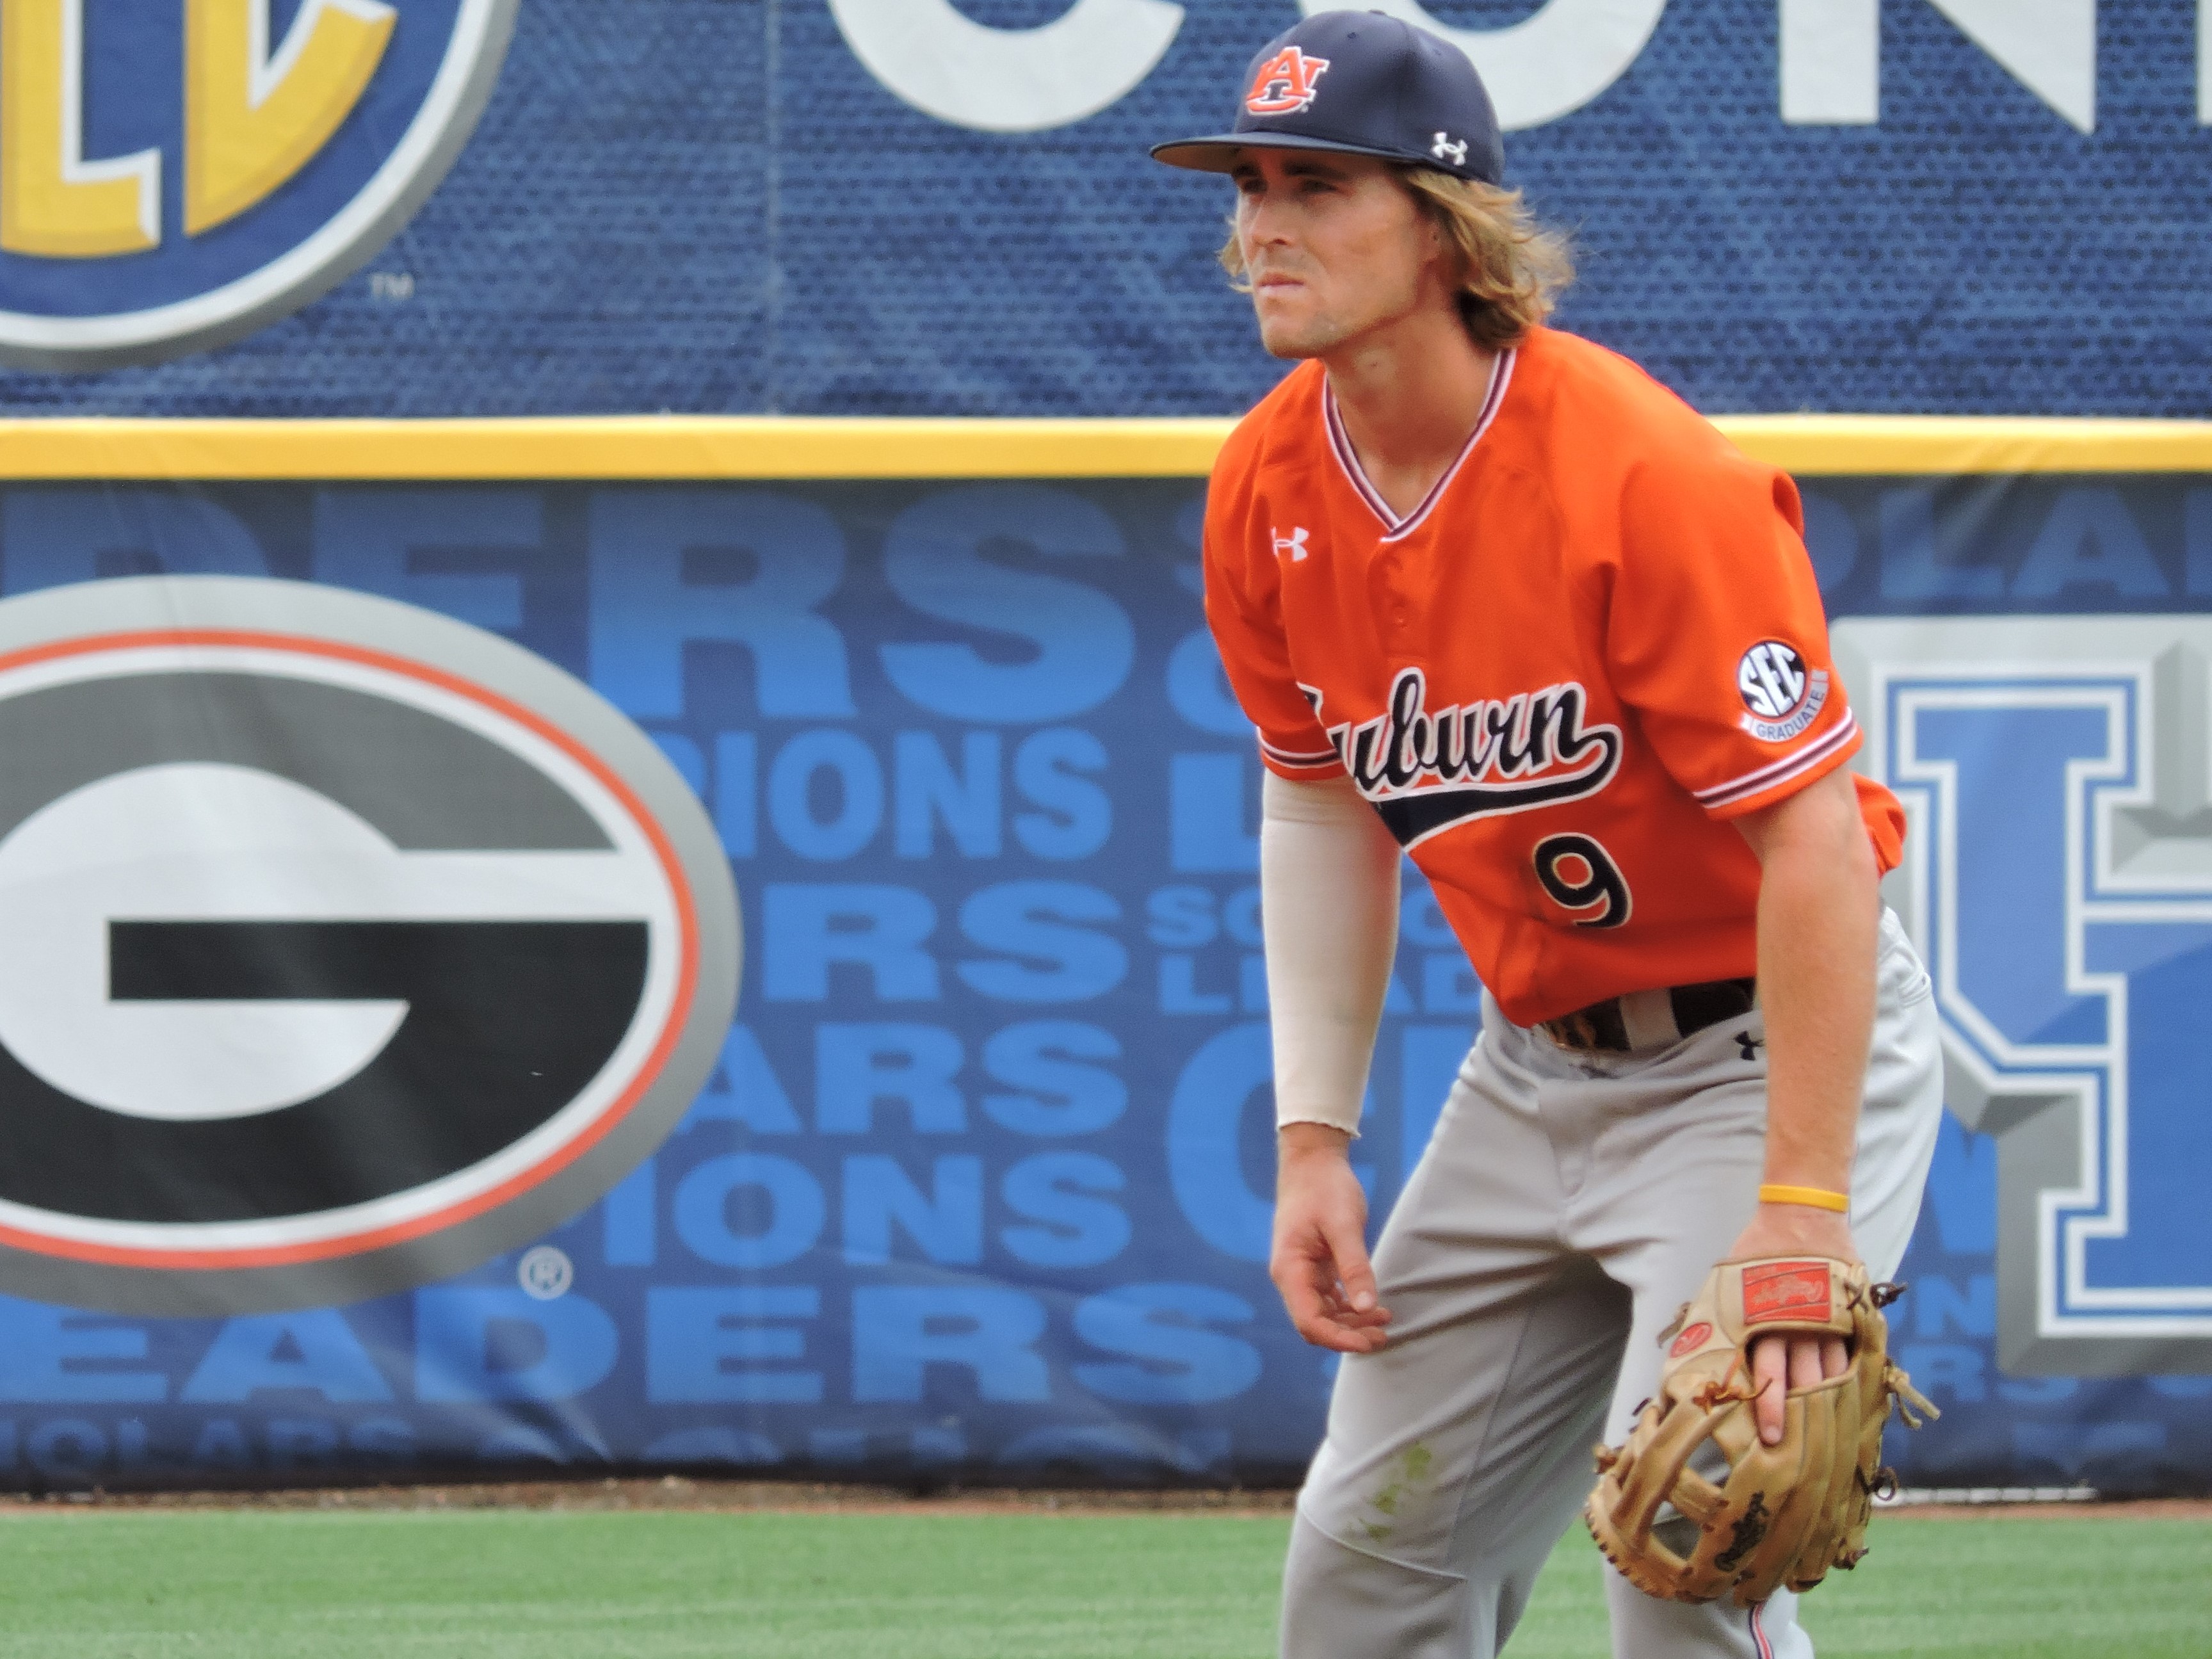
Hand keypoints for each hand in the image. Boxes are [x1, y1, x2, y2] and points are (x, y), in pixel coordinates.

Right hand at [1271, 1124, 1390, 1352]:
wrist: (1313, 1161)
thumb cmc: (1325, 1188)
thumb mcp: (1343, 1225)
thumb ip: (1354, 1267)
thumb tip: (1368, 1308)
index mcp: (1290, 1269)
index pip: (1309, 1321)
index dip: (1338, 1339)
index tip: (1369, 1341)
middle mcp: (1291, 1277)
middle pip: (1315, 1323)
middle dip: (1347, 1335)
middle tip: (1383, 1336)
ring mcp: (1302, 1273)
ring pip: (1323, 1314)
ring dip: (1351, 1323)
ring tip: (1384, 1322)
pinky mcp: (1315, 1267)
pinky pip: (1329, 1299)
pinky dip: (1350, 1308)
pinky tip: (1372, 1308)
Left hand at [1727, 1201, 1857, 1446]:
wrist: (1800, 1214)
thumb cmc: (1756, 1253)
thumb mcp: (1728, 1284)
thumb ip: (1718, 1321)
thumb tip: (1690, 1358)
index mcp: (1764, 1318)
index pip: (1765, 1373)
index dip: (1768, 1407)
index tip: (1769, 1439)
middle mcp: (1798, 1323)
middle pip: (1800, 1380)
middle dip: (1799, 1417)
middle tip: (1798, 1452)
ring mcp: (1828, 1319)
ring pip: (1830, 1371)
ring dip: (1828, 1405)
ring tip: (1828, 1436)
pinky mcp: (1849, 1314)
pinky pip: (1853, 1354)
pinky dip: (1853, 1379)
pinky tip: (1853, 1403)